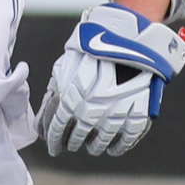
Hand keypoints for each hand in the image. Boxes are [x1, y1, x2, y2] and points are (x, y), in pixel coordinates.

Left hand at [40, 4, 184, 157]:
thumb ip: (55, 92)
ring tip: (92, 147)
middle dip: (72, 143)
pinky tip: (114, 148)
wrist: (127, 36)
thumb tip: (47, 114)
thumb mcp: (65, 66)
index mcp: (70, 99)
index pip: (57, 130)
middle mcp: (91, 111)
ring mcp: (116, 114)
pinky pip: (128, 139)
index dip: (54, 141)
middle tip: (72, 144)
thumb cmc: (92, 49)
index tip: (54, 147)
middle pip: (78, 138)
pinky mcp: (137, 114)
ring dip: (94, 147)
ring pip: (102, 141)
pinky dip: (120, 147)